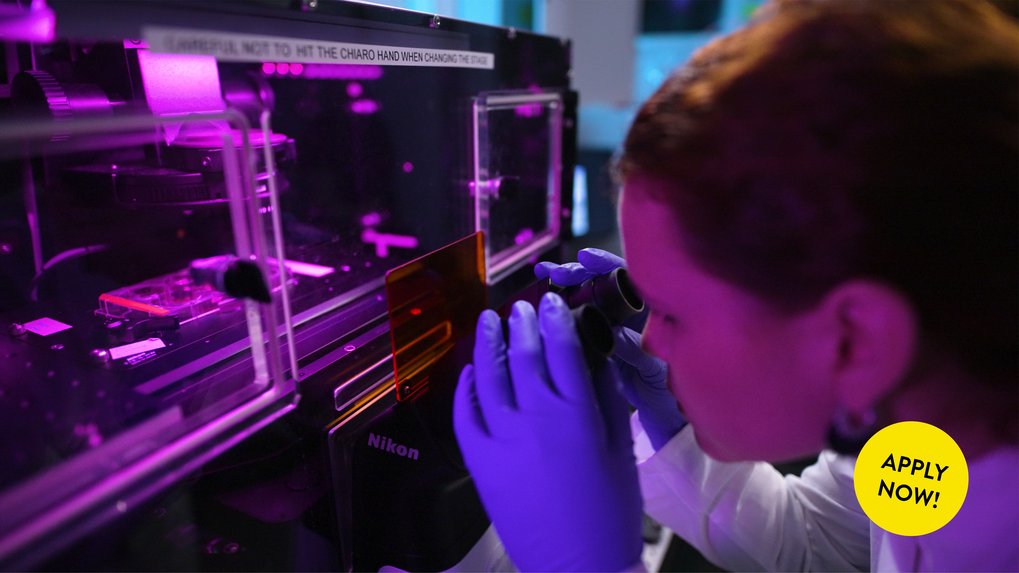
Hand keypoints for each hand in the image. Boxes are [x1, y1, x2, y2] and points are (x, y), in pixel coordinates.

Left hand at [453, 294, 642, 571]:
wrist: (578, 566)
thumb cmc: (609, 513)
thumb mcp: (620, 451)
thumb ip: (607, 400)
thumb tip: (598, 361)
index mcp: (577, 413)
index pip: (562, 349)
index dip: (555, 319)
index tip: (550, 302)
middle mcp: (536, 418)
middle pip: (524, 355)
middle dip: (521, 323)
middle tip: (519, 307)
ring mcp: (503, 439)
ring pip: (489, 377)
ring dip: (488, 344)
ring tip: (489, 323)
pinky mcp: (481, 463)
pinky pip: (464, 415)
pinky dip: (465, 389)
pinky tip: (469, 374)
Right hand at [536, 248, 685, 449]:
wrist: (663, 419)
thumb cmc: (668, 392)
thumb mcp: (652, 371)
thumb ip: (634, 351)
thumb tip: (612, 336)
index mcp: (648, 313)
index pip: (626, 277)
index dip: (606, 264)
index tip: (586, 258)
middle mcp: (628, 316)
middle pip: (601, 284)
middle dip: (578, 273)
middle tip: (556, 272)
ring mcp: (610, 329)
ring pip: (585, 301)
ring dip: (565, 288)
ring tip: (544, 276)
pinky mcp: (595, 345)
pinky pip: (576, 325)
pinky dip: (559, 315)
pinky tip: (542, 311)